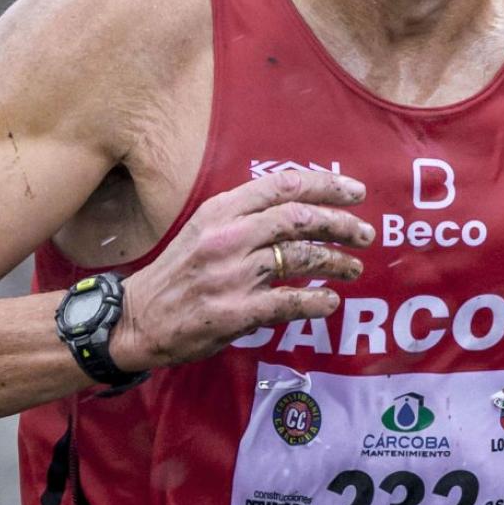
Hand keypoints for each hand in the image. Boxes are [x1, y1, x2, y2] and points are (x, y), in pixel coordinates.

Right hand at [110, 166, 373, 373]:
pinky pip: (289, 302)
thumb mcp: (203, 230)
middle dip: (340, 224)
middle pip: (299, 218)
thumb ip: (244, 218)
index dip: (326, 185)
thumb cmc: (177, 275)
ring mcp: (232, 275)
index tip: (355, 193)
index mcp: (221, 211)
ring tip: (353, 268)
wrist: (138, 319)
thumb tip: (297, 211)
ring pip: (300, 258)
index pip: (282, 185)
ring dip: (335, 262)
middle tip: (365, 234)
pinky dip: (316, 301)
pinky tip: (330, 301)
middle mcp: (228, 236)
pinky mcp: (234, 312)